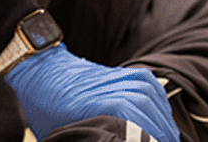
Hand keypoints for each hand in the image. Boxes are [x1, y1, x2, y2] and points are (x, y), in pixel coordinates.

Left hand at [3, 43, 179, 141]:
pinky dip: (159, 99)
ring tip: (167, 136)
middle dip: (160, 134)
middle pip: (149, 114)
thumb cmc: (45, 108)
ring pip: (151, 98)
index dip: (146, 140)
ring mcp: (118, 78)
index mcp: (99, 108)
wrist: (40, 72)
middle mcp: (113, 90)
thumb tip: (107, 139)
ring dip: (163, 119)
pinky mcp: (121, 71)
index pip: (136, 130)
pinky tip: (161, 114)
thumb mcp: (61, 132)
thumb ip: (85, 137)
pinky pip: (149, 83)